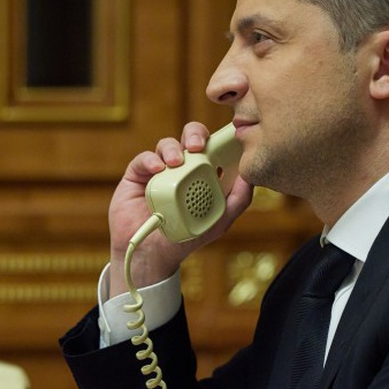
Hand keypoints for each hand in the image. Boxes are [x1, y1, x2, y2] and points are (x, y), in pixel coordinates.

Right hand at [106, 121, 253, 297]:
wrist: (150, 255)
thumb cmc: (184, 239)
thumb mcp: (218, 223)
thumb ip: (237, 201)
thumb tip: (251, 177)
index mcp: (202, 174)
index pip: (212, 147)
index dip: (219, 139)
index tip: (226, 138)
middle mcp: (182, 168)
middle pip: (190, 137)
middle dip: (195, 134)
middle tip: (198, 146)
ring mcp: (159, 170)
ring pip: (167, 145)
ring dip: (173, 149)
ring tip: (176, 163)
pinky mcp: (138, 174)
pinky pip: (144, 159)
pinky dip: (151, 160)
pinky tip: (157, 169)